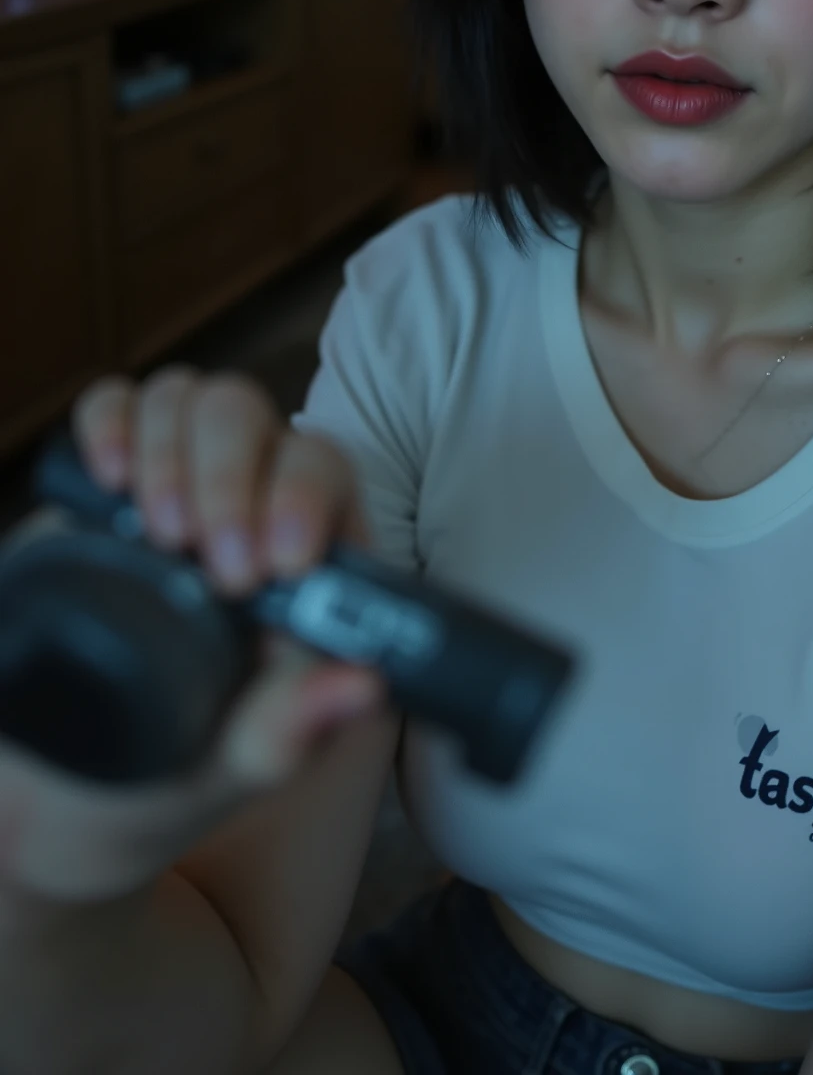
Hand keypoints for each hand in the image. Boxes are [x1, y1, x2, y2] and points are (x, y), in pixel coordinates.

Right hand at [0, 366, 389, 906]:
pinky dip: (110, 422)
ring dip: (173, 455)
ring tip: (157, 537)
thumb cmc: (182, 769)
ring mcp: (180, 480)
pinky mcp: (110, 482)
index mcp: (309, 555)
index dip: (300, 497)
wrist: (71, 794)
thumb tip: (362, 686)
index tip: (276, 567)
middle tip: (214, 571)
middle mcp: (251, 496)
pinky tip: (108, 474)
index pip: (323, 471)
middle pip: (256, 419)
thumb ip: (295, 729)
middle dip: (232, 480)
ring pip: (192, 398)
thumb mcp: (238, 761)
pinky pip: (114, 404)